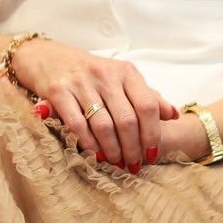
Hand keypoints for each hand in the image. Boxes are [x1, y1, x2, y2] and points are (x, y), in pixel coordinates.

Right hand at [2, 37, 172, 172]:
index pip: (147, 105)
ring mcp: (81, 82)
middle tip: (133, 165)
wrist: (48, 57)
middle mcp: (106, 75)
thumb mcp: (122, 79)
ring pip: (104, 125)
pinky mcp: (58, 91)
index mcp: (126, 72)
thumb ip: (147, 96)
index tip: (153, 153)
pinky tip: (96, 154)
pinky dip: (88, 143)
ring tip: (117, 163)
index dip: (152, 133)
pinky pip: (77, 124)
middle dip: (132, 148)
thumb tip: (174, 115)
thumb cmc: (91, 73)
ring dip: (113, 150)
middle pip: (127, 119)